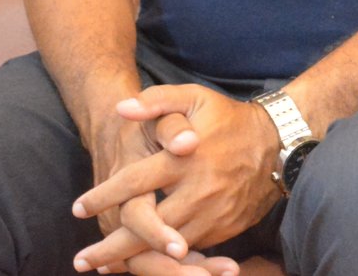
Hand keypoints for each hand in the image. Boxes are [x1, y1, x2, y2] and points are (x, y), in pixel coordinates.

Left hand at [72, 84, 280, 269]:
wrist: (279, 144)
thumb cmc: (229, 119)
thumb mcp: (196, 98)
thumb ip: (157, 100)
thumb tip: (121, 109)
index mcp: (185, 159)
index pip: (134, 182)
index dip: (102, 197)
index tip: (78, 208)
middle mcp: (198, 191)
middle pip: (146, 227)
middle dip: (110, 248)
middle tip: (80, 260)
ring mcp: (213, 213)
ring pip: (166, 246)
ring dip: (133, 260)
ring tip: (104, 269)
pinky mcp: (225, 228)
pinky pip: (190, 249)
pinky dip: (164, 259)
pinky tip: (144, 263)